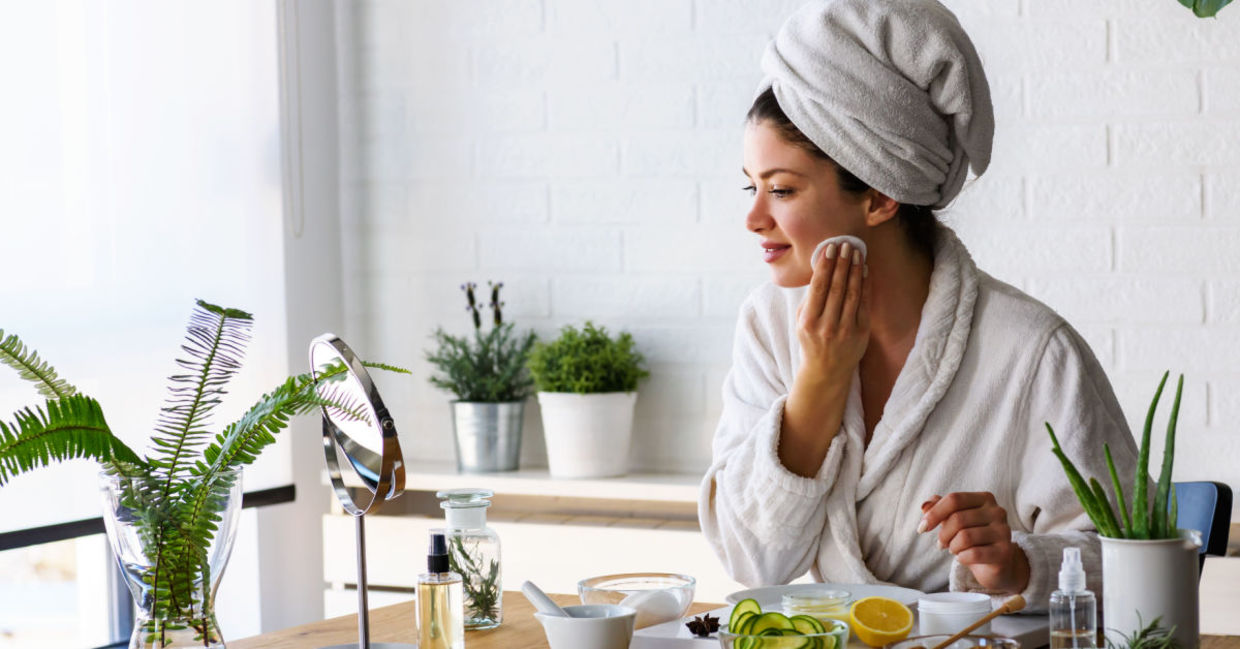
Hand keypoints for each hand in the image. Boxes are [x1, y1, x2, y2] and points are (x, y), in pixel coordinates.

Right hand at [795, 241, 870, 384]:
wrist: (826, 371)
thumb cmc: (811, 340)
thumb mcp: (801, 322)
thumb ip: (810, 299)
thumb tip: (821, 269)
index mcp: (808, 322)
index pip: (818, 287)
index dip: (825, 266)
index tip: (830, 248)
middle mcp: (827, 326)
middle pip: (837, 287)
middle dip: (842, 263)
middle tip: (846, 244)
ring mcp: (846, 330)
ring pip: (852, 293)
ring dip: (855, 270)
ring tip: (857, 252)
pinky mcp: (861, 333)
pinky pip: (864, 304)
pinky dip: (865, 285)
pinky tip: (865, 270)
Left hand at [918, 492, 1030, 593]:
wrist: (998, 563)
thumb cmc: (973, 538)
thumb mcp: (955, 520)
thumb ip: (939, 509)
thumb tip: (924, 506)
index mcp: (985, 499)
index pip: (954, 499)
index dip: (934, 513)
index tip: (921, 528)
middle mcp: (997, 512)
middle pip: (958, 518)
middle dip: (943, 534)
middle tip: (941, 544)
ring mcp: (1003, 531)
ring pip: (965, 537)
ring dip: (952, 547)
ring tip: (953, 550)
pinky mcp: (1004, 552)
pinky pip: (974, 553)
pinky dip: (961, 557)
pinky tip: (962, 558)